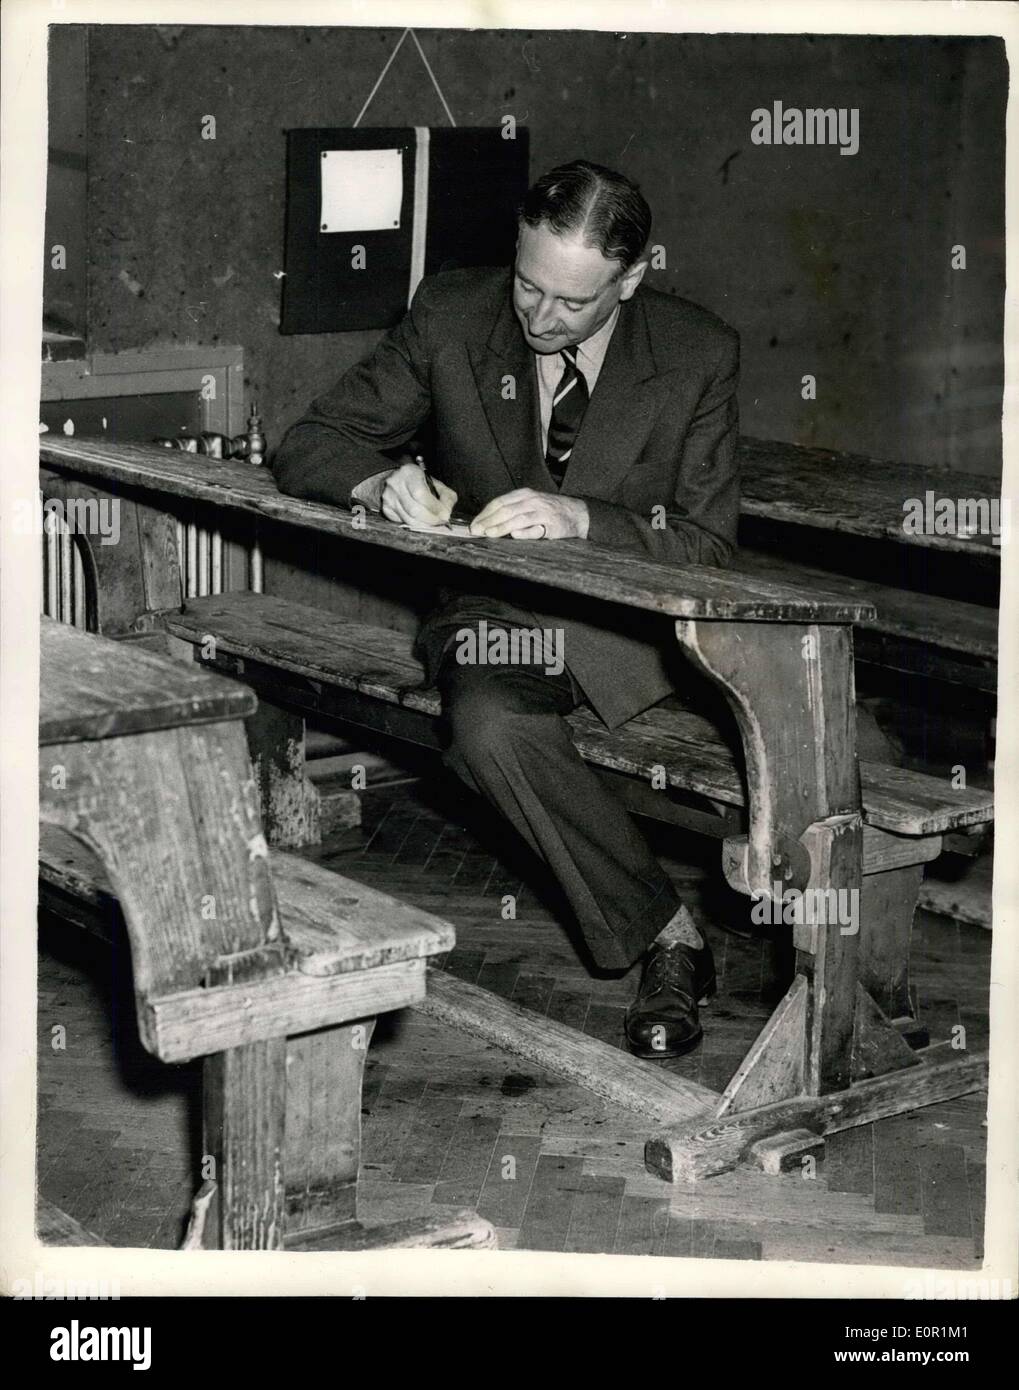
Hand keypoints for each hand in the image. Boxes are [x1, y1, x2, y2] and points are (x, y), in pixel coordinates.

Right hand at [381, 462, 457, 526]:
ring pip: (409, 520)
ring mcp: (389, 498)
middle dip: (431, 519)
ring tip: (434, 523)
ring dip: (425, 524)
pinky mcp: (386, 509)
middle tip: (441, 522)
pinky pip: (403, 522)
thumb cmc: (418, 481)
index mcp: (409, 473)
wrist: (394, 479)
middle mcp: (396, 484)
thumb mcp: (435, 482)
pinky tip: (422, 521)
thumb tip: (446, 513)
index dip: (434, 507)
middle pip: (414, 510)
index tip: (445, 515)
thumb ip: (446, 496)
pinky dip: (416, 525)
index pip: (420, 494)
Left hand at [470, 489, 588, 539]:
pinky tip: (513, 536)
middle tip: (477, 530)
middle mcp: (531, 500)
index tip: (474, 524)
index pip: (500, 502)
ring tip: (489, 533)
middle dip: (488, 521)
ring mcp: (541, 512)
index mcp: (524, 494)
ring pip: (517, 518)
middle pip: (505, 510)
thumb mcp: (530, 504)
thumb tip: (489, 522)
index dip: (485, 513)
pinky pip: (535, 529)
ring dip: (501, 526)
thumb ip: (512, 510)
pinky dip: (523, 532)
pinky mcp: (551, 525)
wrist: (576, 513)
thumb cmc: (549, 510)